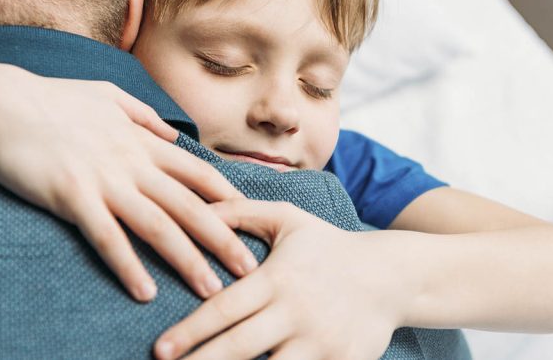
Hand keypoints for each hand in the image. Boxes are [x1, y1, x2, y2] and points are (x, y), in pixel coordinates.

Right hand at [0, 66, 257, 301]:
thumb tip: (172, 133)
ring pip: (157, 225)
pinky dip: (127, 266)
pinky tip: (144, 292)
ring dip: (186, 260)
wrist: (0, 102)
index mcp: (141, 140)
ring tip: (209, 291)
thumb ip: (143, 115)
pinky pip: (106, 237)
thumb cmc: (52, 100)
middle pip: (189, 206)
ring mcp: (103, 179)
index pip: (198, 174)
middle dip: (223, 240)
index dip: (229, 200)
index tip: (251, 223)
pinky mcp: (71, 195)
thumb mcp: (107, 96)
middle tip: (247, 270)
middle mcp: (131, 161)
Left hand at [155, 199, 415, 359]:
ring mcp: (320, 343)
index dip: (190, 331)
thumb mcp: (288, 219)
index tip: (160, 349)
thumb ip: (242, 212)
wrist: (392, 276)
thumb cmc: (329, 246)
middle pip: (239, 347)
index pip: (224, 309)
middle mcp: (296, 312)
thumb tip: (200, 208)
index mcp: (277, 279)